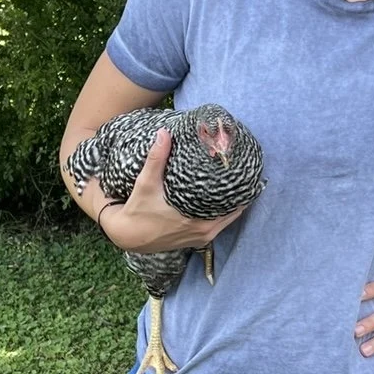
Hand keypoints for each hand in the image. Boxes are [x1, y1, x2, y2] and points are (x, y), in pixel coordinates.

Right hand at [102, 129, 246, 251]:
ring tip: (235, 183)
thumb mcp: (146, 184)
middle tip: (242, 173)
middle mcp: (205, 232)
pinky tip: (221, 198)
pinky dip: (222, 214)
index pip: (233, 206)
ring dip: (231, 204)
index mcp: (200, 221)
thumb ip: (156, 159)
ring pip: (227, 220)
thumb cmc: (138, 211)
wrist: (127, 235)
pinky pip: (217, 226)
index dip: (241, 189)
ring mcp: (202, 238)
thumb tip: (164, 133)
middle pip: (234, 212)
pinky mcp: (196, 240)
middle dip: (238, 194)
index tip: (247, 173)